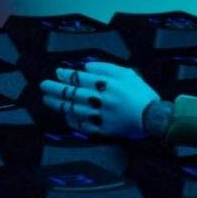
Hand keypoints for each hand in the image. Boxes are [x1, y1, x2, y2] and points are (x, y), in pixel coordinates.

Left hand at [40, 62, 159, 138]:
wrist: (153, 118)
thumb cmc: (141, 93)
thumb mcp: (127, 73)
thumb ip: (106, 68)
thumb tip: (86, 68)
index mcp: (107, 85)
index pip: (80, 78)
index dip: (66, 75)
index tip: (57, 73)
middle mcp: (101, 100)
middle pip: (73, 93)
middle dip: (55, 88)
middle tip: (43, 85)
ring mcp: (100, 116)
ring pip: (74, 109)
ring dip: (58, 104)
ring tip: (47, 99)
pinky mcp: (102, 130)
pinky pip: (82, 125)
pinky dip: (71, 120)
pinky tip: (64, 116)